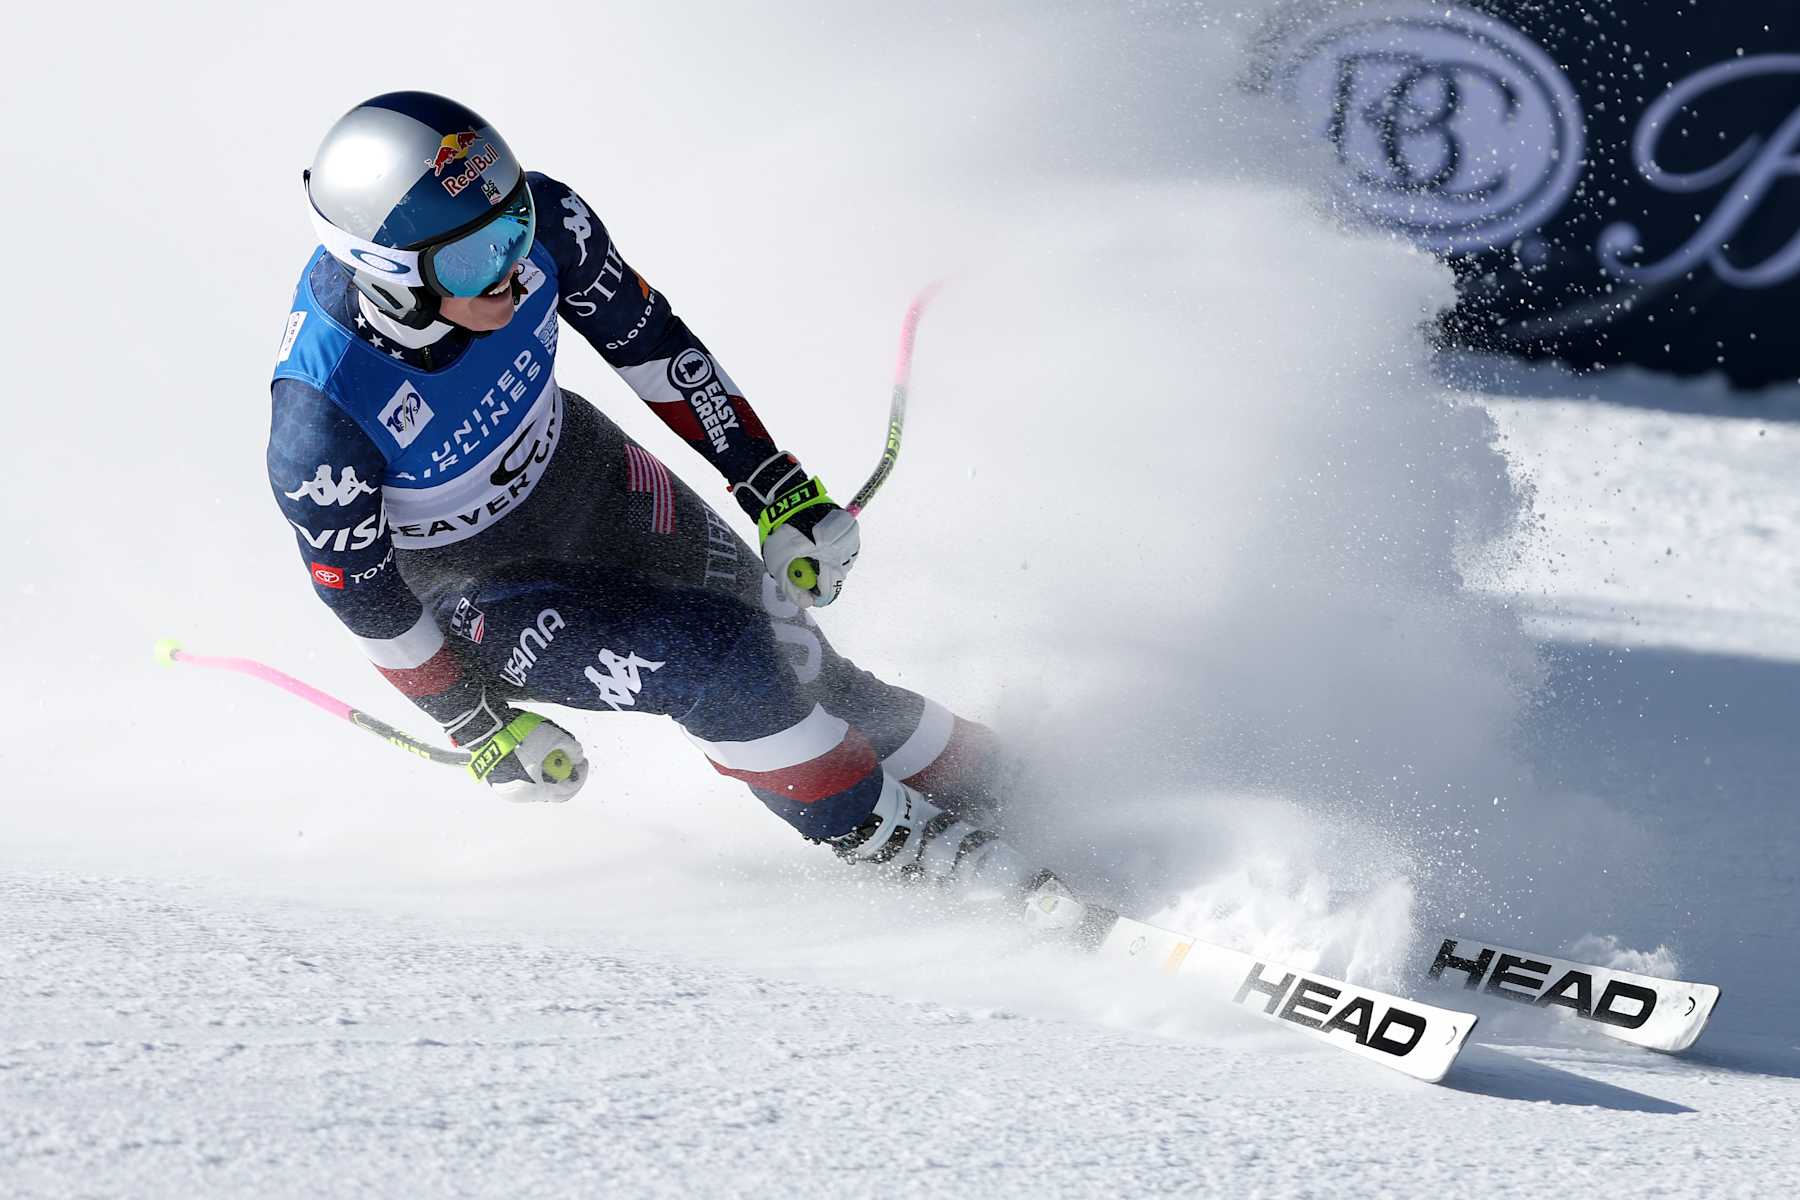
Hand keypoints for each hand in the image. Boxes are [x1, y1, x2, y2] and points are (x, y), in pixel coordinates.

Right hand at [466, 711, 587, 801]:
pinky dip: (531, 767)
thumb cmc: (519, 735)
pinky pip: (521, 777)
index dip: (579, 775)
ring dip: (546, 769)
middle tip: (570, 758)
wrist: (484, 727)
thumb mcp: (554, 737)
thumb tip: (577, 756)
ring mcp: (505, 788)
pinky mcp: (497, 779)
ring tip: (550, 751)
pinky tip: (534, 751)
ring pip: (535, 783)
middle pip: (550, 788)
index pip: (566, 790)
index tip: (583, 761)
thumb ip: (572, 748)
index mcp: (533, 791)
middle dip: (562, 772)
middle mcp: (518, 796)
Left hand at [744, 456, 859, 608]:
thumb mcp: (778, 564)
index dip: (820, 596)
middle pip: (839, 576)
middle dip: (824, 578)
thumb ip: (792, 588)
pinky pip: (848, 547)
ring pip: (845, 562)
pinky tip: (820, 544)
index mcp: (827, 555)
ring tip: (812, 554)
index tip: (811, 596)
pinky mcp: (850, 524)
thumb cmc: (780, 532)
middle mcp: (844, 545)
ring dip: (831, 563)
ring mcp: (849, 533)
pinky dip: (836, 550)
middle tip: (808, 572)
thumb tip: (809, 603)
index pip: (831, 588)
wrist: (787, 498)